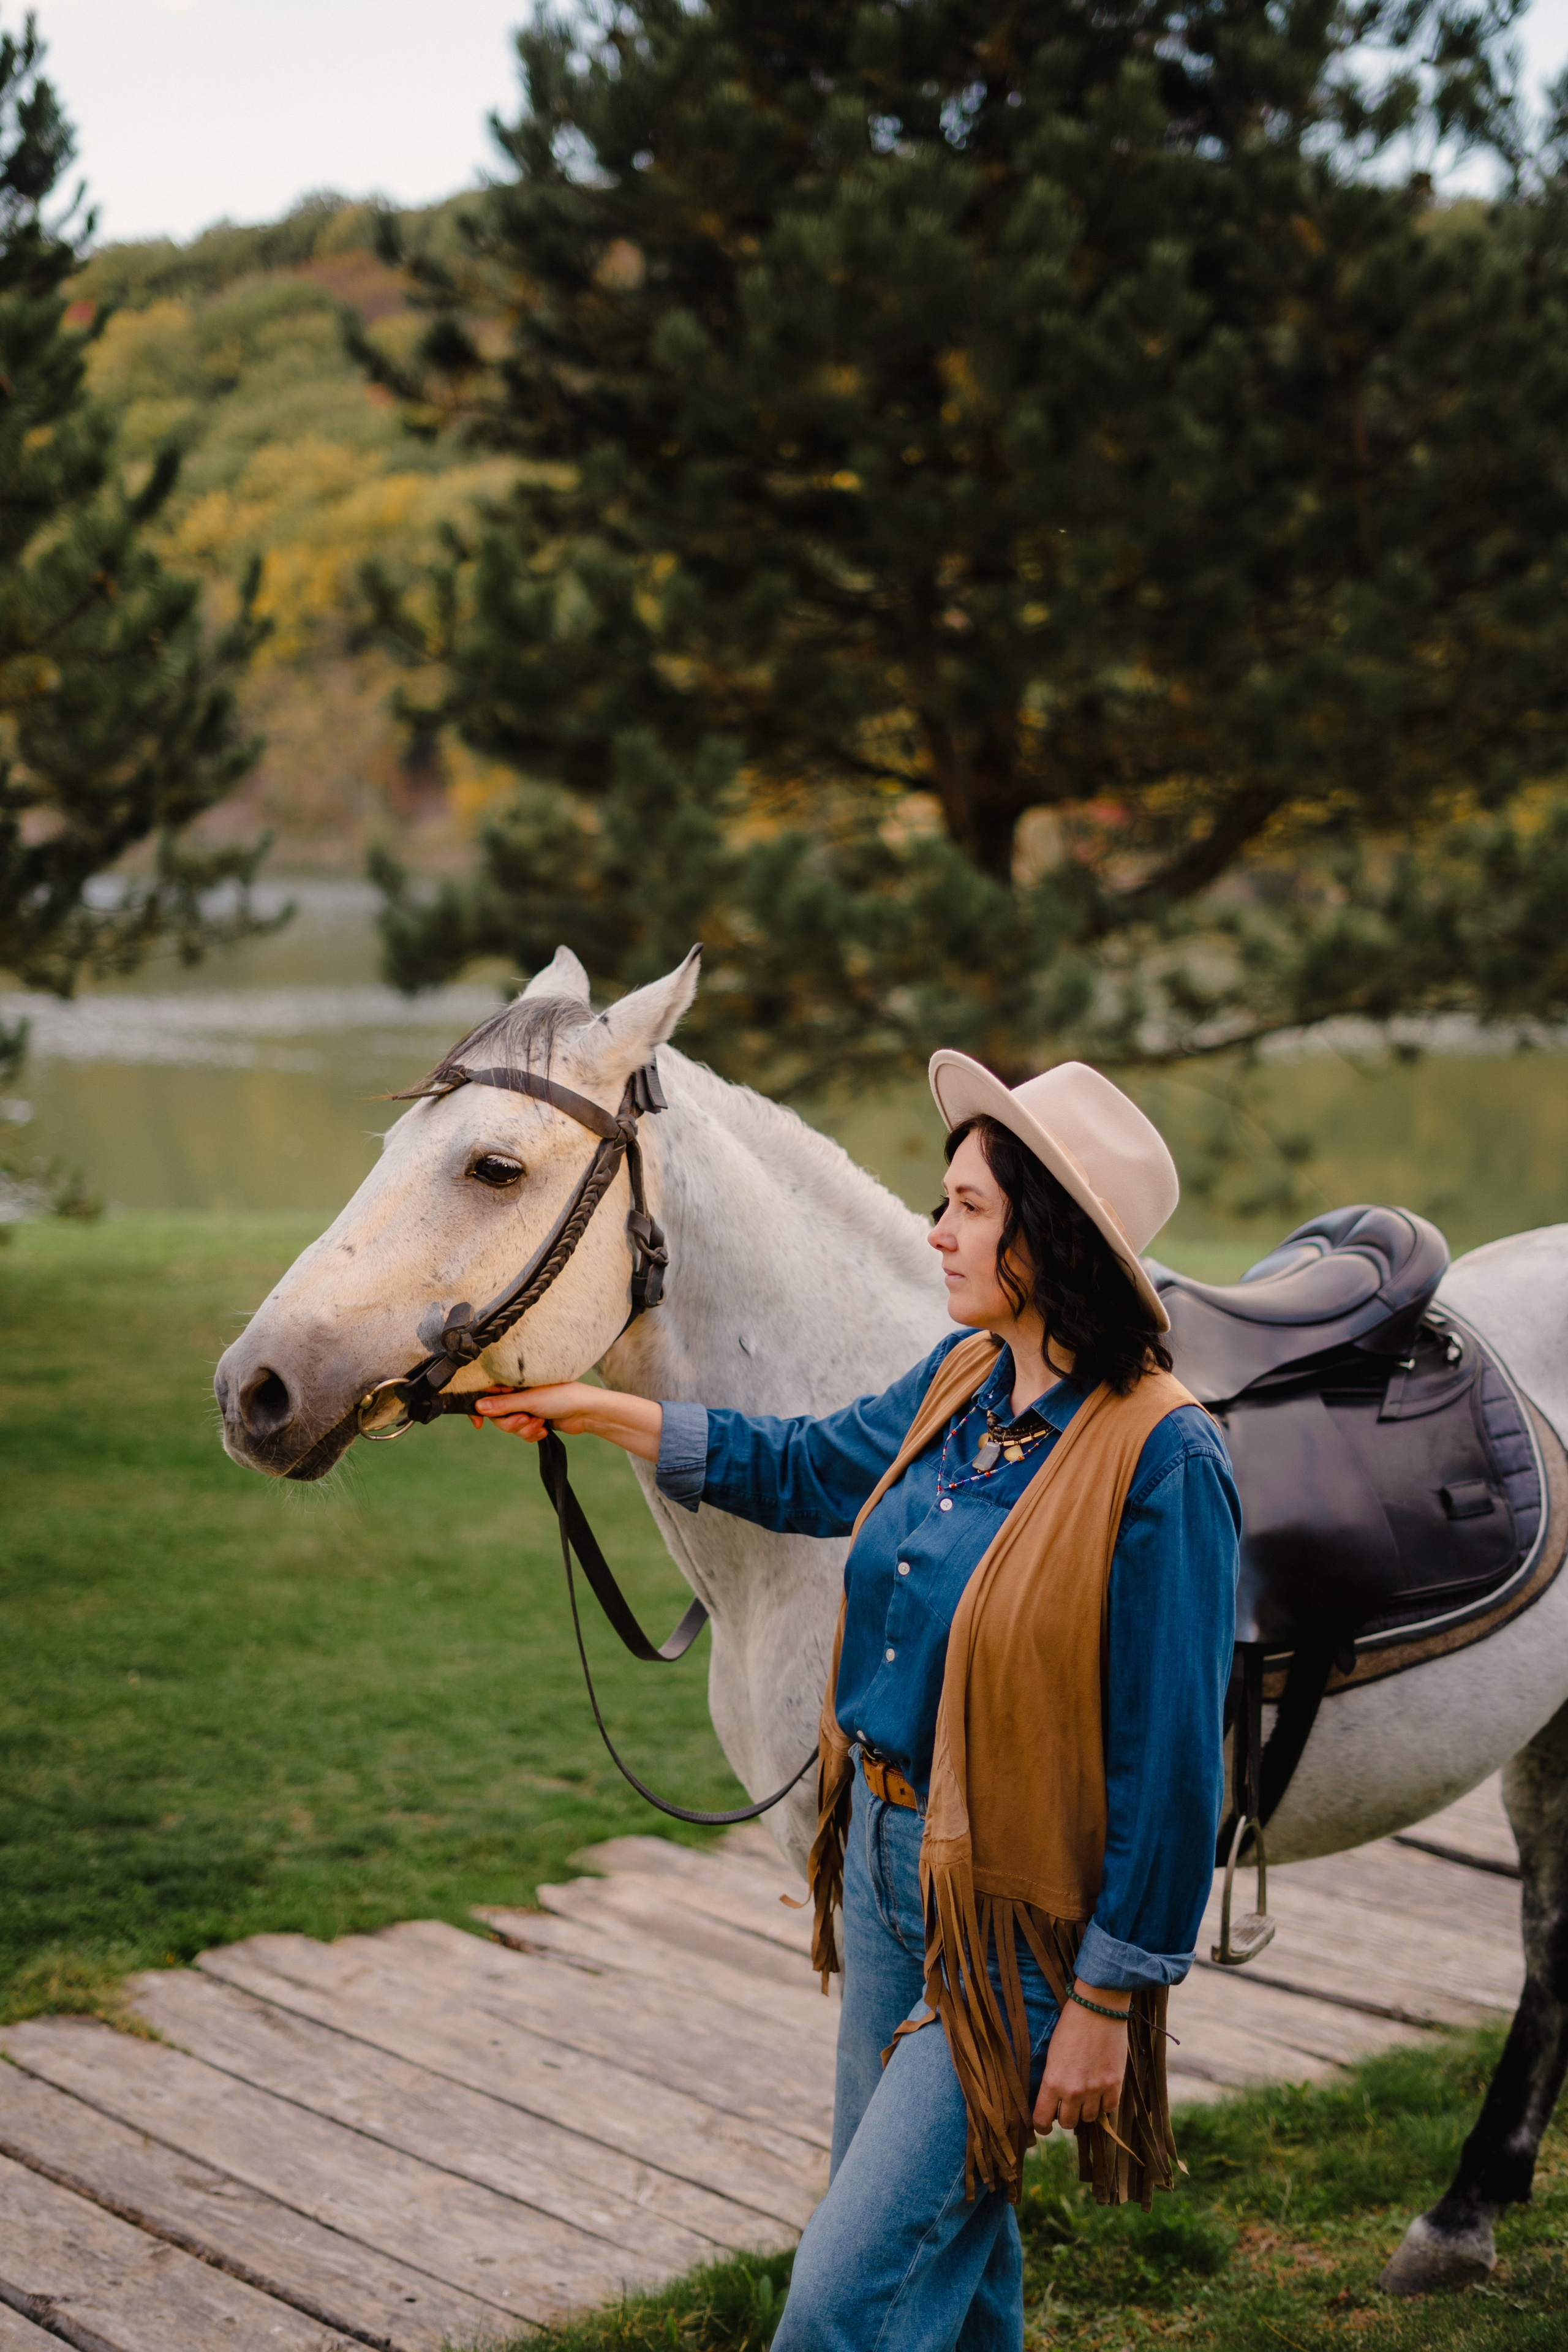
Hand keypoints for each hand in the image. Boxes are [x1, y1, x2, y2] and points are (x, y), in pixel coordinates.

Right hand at [468, 1382, 663, 1461]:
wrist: (588, 1411)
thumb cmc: (563, 1397)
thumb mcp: (530, 1400)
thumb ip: (503, 1404)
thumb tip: (477, 1408)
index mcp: (514, 1381)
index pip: (487, 1392)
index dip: (479, 1408)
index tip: (478, 1423)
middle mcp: (518, 1392)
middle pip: (497, 1414)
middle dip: (510, 1422)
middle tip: (526, 1420)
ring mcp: (526, 1406)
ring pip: (509, 1425)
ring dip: (523, 1429)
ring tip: (539, 1424)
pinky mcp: (534, 1419)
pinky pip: (522, 1433)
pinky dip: (531, 1434)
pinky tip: (545, 1430)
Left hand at [1033, 1983, 1129, 2133]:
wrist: (1097, 2008)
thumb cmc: (1070, 2026)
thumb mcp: (1052, 2054)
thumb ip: (1052, 2081)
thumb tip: (1052, 2102)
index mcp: (1052, 2081)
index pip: (1042, 2119)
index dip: (1041, 2126)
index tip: (1044, 2125)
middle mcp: (1073, 2090)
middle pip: (1068, 2123)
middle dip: (1065, 2117)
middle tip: (1066, 2106)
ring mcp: (1096, 2089)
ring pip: (1089, 2118)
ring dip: (1085, 2111)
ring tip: (1084, 2096)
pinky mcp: (1115, 2084)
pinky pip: (1109, 2109)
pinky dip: (1104, 2104)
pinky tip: (1100, 2092)